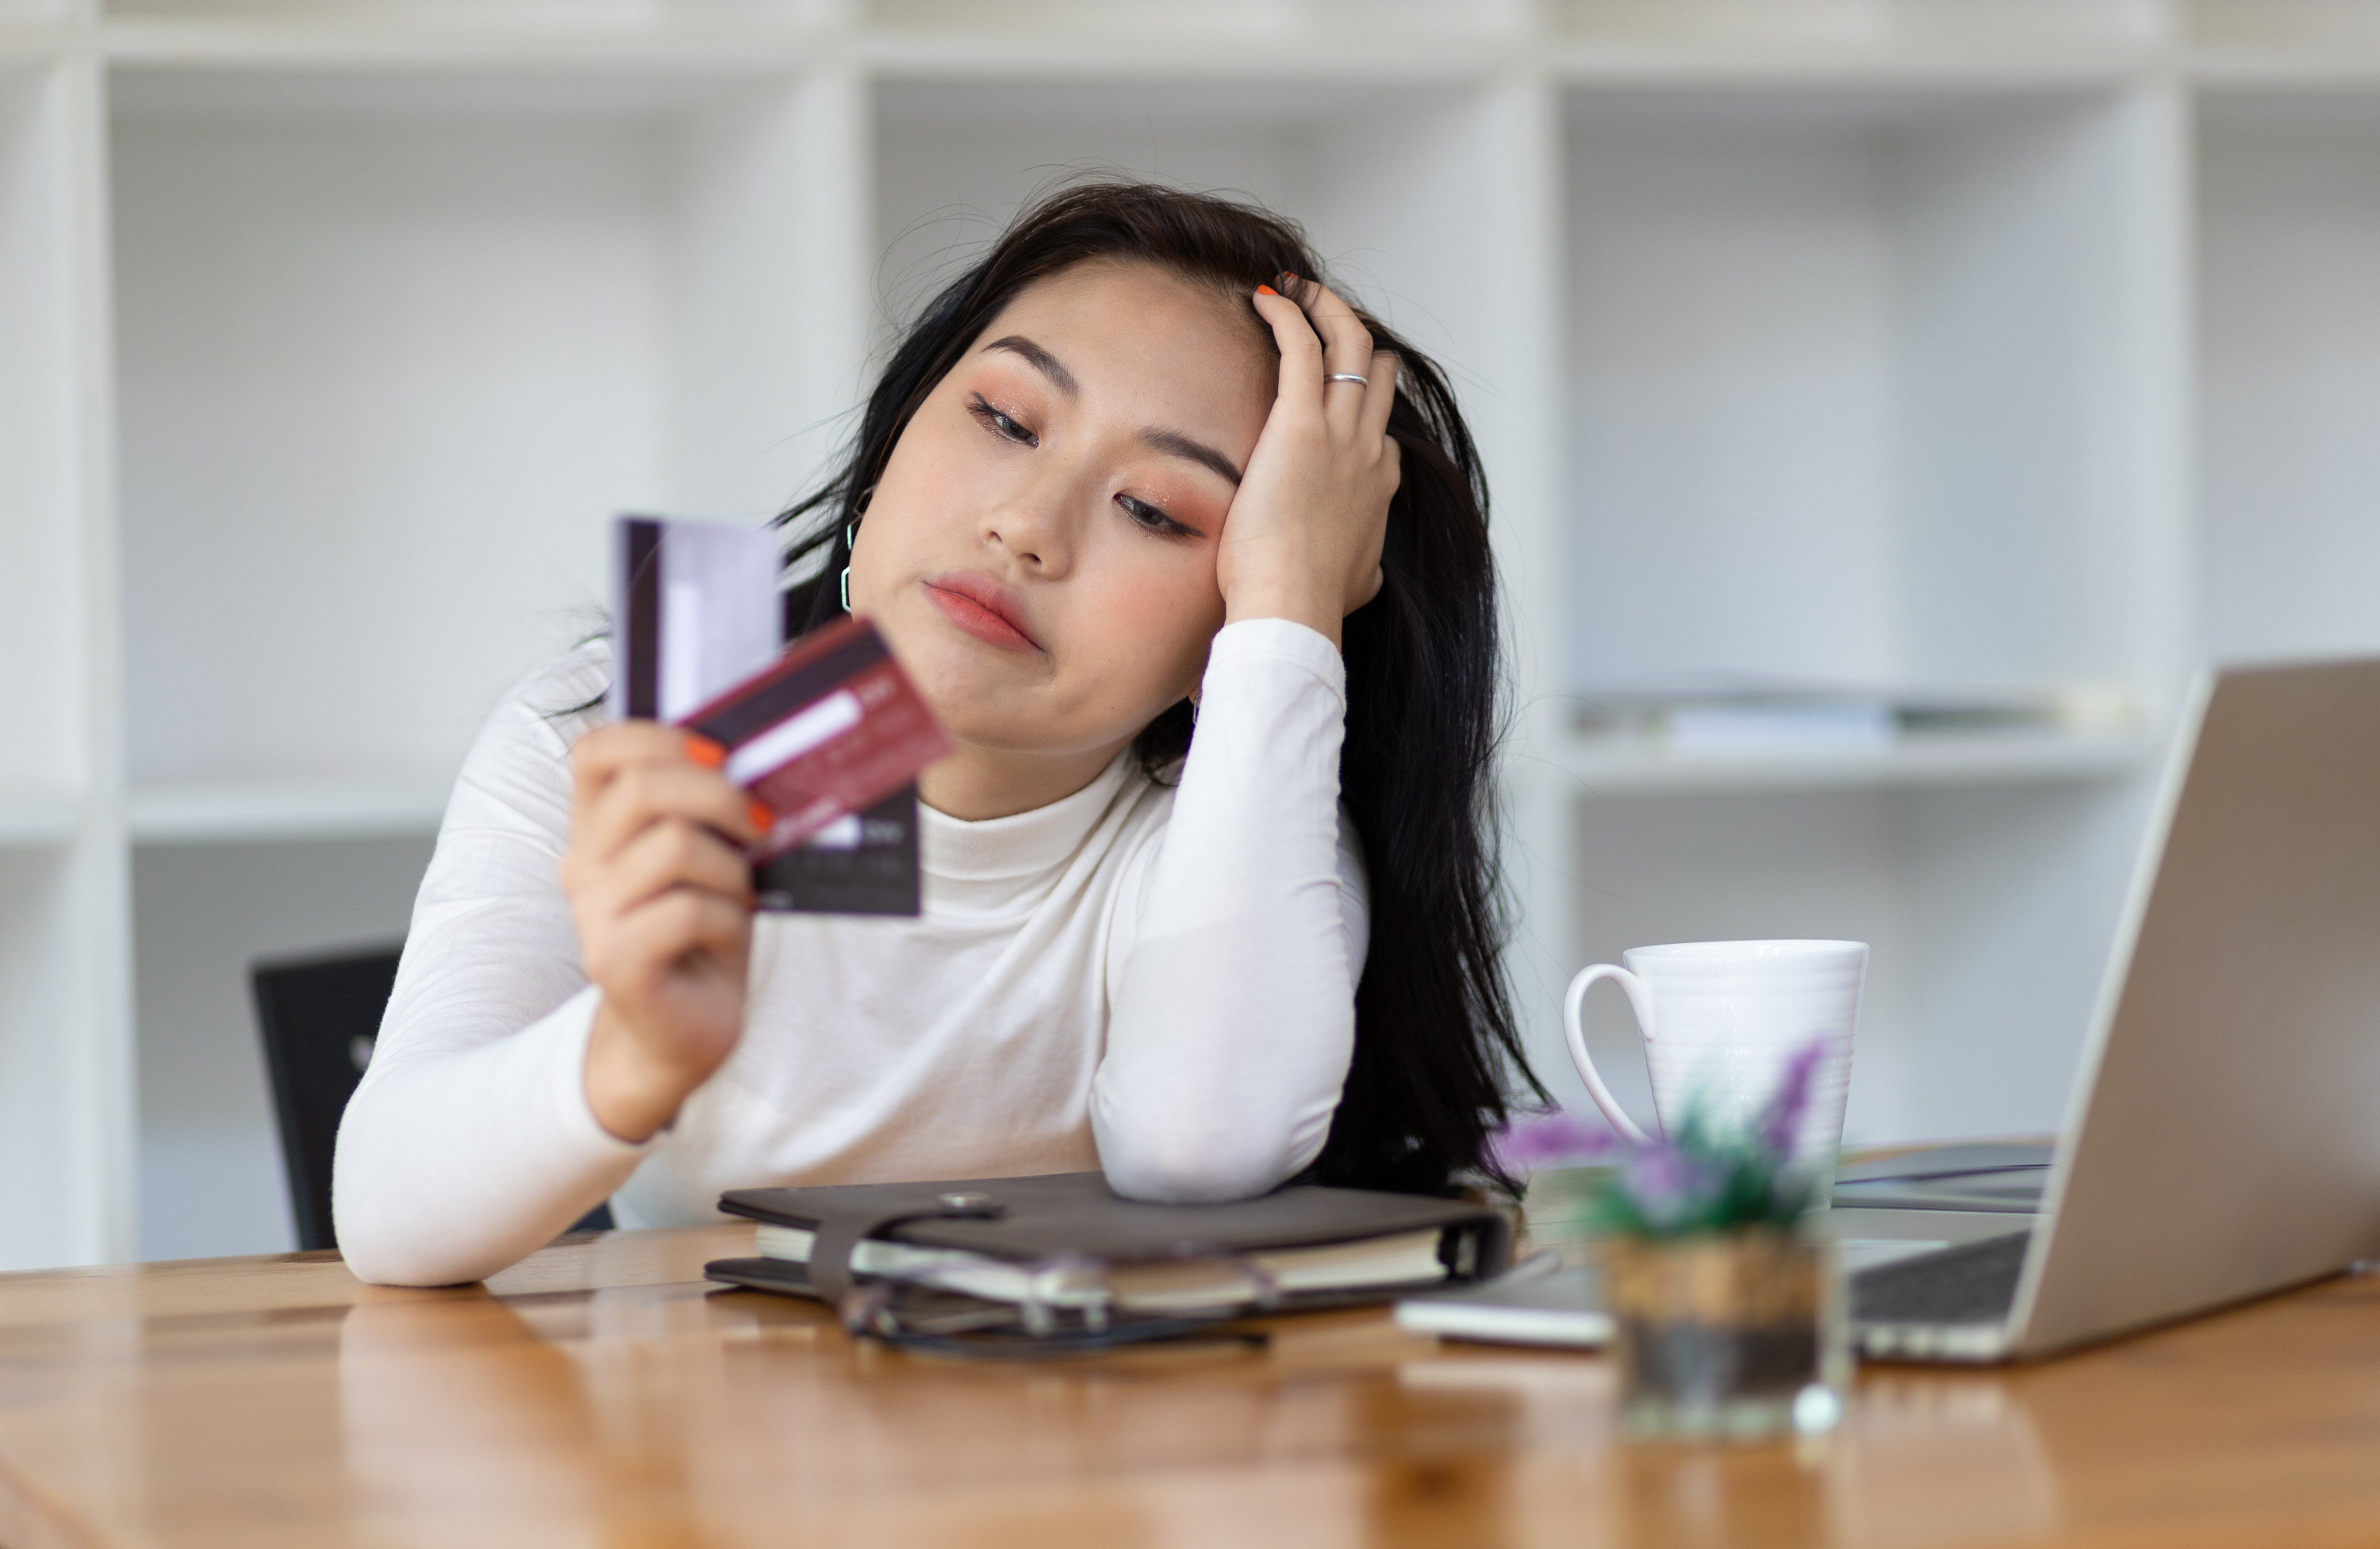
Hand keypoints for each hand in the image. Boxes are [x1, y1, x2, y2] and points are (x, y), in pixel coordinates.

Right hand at [561, 722, 766, 1141]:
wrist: (681, 1032)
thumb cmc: (702, 935)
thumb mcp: (707, 858)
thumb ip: (705, 810)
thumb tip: (755, 754)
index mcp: (597, 828)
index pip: (597, 749)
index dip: (659, 737)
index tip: (720, 756)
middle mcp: (582, 864)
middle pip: (641, 787)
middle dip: (718, 794)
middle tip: (762, 821)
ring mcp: (592, 914)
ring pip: (674, 846)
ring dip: (731, 867)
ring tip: (740, 894)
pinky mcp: (614, 960)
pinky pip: (688, 910)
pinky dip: (728, 919)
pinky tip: (727, 936)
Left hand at [1219, 275, 1400, 648]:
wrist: (1294, 603)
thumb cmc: (1314, 601)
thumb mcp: (1357, 584)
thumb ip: (1362, 569)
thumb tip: (1366, 577)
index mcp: (1378, 486)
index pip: (1380, 428)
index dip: (1361, 403)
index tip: (1334, 392)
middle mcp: (1368, 449)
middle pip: (1376, 372)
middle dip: (1351, 338)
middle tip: (1321, 317)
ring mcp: (1340, 432)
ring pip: (1349, 344)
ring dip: (1325, 308)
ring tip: (1297, 286)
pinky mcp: (1299, 422)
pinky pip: (1302, 346)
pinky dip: (1288, 313)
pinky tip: (1267, 296)